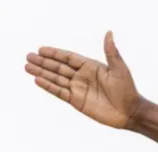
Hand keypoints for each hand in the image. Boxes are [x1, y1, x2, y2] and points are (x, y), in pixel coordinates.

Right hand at [24, 31, 142, 129]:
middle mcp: (82, 77)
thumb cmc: (127, 89)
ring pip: (56, 78)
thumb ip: (111, 52)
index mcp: (91, 67)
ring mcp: (78, 89)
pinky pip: (60, 92)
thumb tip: (109, 33)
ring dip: (42, 73)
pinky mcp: (77, 101)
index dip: (55, 53)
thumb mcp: (119, 69)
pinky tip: (37, 80)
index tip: (41, 49)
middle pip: (59, 67)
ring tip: (27, 66)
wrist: (129, 112)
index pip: (69, 57)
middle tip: (28, 56)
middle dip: (43, 62)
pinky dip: (48, 86)